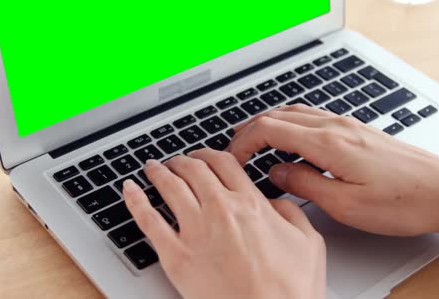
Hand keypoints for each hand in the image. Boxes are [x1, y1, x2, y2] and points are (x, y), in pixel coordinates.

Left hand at [122, 150, 325, 298]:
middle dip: (183, 160)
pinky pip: (148, 220)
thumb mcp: (308, 242)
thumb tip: (274, 201)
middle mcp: (220, 210)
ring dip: (158, 172)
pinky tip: (129, 189)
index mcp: (251, 204)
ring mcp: (195, 231)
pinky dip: (135, 200)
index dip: (209, 154)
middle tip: (177, 161)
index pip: (223, 163)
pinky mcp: (176, 256)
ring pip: (169, 187)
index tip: (203, 155)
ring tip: (153, 167)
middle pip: (193, 170)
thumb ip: (290, 212)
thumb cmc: (290, 290)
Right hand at [227, 104, 438, 236]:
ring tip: (255, 141)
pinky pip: (313, 117)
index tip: (233, 158)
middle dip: (250, 129)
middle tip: (236, 149)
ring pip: (295, 112)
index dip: (244, 141)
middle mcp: (335, 125)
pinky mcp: (356, 129)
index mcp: (328, 142)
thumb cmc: (403, 201)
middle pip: (278, 114)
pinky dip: (291, 124)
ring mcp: (347, 124)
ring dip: (270, 123)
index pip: (269, 129)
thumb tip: (277, 171)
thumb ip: (304, 183)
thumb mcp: (346, 205)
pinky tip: (291, 139)